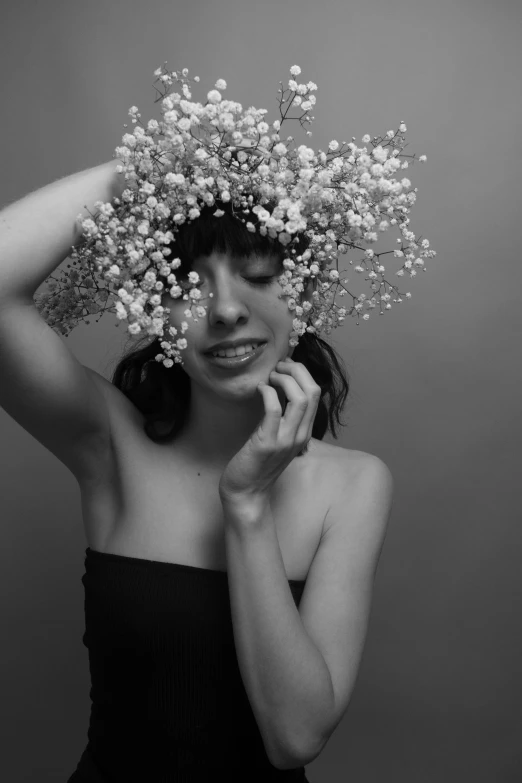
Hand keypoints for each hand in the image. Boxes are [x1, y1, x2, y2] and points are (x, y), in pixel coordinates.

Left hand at [218, 357, 320, 513]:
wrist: (246, 492)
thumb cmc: (257, 463)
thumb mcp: (277, 438)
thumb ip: (283, 418)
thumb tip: (280, 389)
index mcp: (304, 432)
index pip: (315, 393)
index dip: (302, 373)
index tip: (284, 367)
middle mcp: (300, 435)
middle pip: (312, 391)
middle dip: (296, 370)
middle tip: (277, 367)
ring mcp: (285, 440)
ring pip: (299, 398)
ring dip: (283, 379)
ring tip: (270, 377)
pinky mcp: (267, 443)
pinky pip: (274, 410)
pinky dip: (268, 393)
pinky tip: (259, 390)